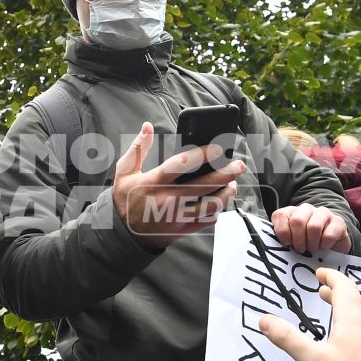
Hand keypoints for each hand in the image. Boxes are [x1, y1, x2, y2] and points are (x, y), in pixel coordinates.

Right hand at [111, 122, 243, 249]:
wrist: (122, 235)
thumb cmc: (124, 199)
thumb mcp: (124, 172)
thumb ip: (138, 148)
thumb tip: (148, 126)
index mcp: (153, 182)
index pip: (182, 164)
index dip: (203, 154)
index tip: (218, 149)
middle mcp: (167, 200)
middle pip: (204, 185)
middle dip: (225, 173)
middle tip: (238, 165)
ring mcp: (176, 218)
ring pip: (210, 205)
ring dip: (226, 194)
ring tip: (233, 184)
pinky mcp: (182, 230)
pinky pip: (206, 221)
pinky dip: (217, 211)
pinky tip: (220, 202)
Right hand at [258, 267, 360, 360]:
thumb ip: (289, 340)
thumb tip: (264, 319)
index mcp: (353, 320)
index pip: (343, 287)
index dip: (331, 278)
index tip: (320, 274)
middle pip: (356, 300)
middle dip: (338, 294)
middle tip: (324, 292)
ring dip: (350, 311)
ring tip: (338, 317)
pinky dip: (360, 330)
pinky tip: (356, 348)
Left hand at [271, 203, 353, 254]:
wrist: (331, 248)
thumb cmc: (306, 245)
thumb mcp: (290, 242)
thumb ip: (280, 239)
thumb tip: (269, 245)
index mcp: (290, 212)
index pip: (280, 215)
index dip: (282, 232)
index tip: (287, 244)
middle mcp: (306, 209)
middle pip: (297, 221)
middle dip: (298, 240)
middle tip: (301, 249)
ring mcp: (323, 213)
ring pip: (314, 227)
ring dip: (312, 244)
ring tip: (312, 249)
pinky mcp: (338, 222)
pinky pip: (329, 234)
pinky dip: (325, 245)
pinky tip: (324, 247)